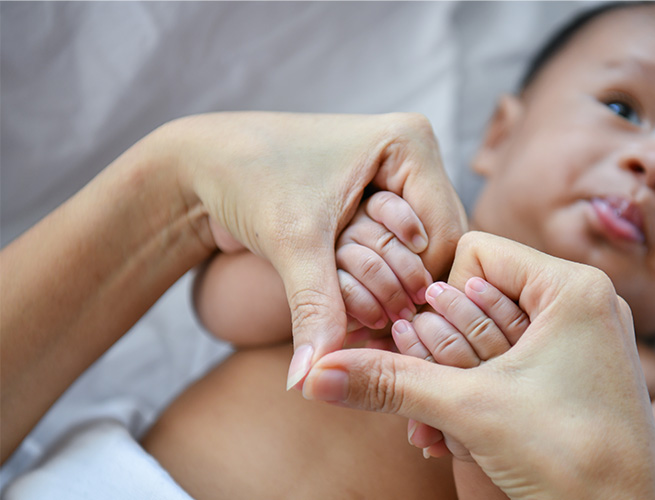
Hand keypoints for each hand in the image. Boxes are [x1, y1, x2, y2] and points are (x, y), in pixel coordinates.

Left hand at [163, 112, 465, 387]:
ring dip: (398, 291)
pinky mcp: (380, 197)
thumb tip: (310, 378)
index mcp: (409, 142)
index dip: (421, 291)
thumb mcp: (292, 242)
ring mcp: (398, 176)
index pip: (446, 235)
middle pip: (441, 245)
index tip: (390, 332)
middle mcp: (413, 155)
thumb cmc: (247, 179)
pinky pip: (401, 249)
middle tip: (380, 334)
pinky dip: (384, 281)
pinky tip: (362, 311)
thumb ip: (315, 308)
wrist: (205, 162)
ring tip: (369, 324)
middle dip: (411, 293)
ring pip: (423, 253)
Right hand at [302, 232, 654, 498]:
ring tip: (441, 426)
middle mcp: (584, 305)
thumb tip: (316, 371)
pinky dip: (479, 396)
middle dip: (442, 352)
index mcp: (573, 287)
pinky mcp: (576, 378)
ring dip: (454, 382)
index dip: (441, 299)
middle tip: (431, 392)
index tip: (430, 344)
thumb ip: (389, 381)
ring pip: (491, 338)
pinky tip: (456, 438)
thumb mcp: (467, 410)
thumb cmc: (572, 461)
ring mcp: (583, 343)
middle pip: (480, 297)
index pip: (475, 253)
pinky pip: (512, 367)